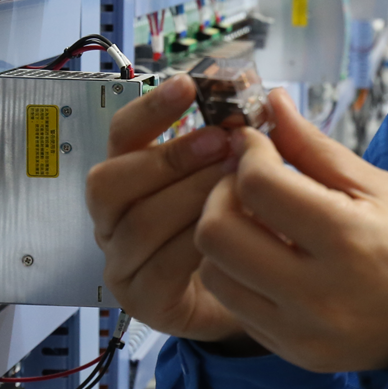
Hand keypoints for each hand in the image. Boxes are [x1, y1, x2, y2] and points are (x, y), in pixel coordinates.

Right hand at [87, 73, 252, 346]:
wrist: (256, 298)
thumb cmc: (245, 230)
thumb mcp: (252, 180)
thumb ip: (256, 144)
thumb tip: (278, 98)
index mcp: (131, 179)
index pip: (121, 135)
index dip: (150, 109)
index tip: (188, 86)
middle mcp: (115, 219)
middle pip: (110, 181)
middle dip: (168, 158)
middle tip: (222, 143)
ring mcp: (123, 263)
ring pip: (137, 224)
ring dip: (187, 197)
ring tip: (233, 184)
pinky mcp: (143, 302)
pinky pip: (158, 269)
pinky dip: (192, 247)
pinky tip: (228, 234)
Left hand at [194, 89, 387, 372]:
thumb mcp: (377, 185)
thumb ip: (314, 146)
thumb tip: (270, 101)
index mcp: (347, 239)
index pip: (258, 185)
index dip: (249, 153)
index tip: (259, 144)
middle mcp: (318, 293)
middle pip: (217, 233)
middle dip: (222, 193)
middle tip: (248, 182)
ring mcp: (302, 331)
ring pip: (214, 274)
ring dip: (225, 237)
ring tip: (257, 222)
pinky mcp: (294, 354)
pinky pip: (236, 307)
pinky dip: (240, 275)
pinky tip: (270, 257)